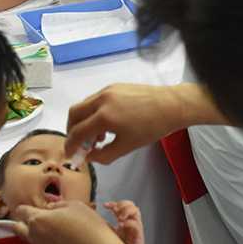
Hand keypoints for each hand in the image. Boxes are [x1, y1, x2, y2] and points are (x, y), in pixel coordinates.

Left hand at [13, 200, 127, 243]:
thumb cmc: (88, 224)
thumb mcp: (74, 205)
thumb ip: (56, 204)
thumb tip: (50, 207)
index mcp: (38, 218)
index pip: (20, 210)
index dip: (27, 207)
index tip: (35, 206)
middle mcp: (34, 235)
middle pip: (17, 227)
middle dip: (23, 221)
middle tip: (39, 218)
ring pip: (28, 239)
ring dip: (34, 233)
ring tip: (52, 229)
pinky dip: (45, 243)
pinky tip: (60, 241)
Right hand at [65, 83, 219, 165]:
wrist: (172, 105)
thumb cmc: (152, 127)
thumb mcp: (127, 146)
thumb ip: (103, 155)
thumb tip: (88, 157)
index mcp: (104, 116)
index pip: (77, 132)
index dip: (71, 145)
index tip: (70, 154)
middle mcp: (101, 100)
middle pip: (74, 114)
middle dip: (72, 130)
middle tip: (79, 144)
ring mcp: (108, 90)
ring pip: (84, 105)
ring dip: (84, 121)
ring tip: (97, 137)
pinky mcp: (115, 86)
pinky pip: (95, 100)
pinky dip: (94, 112)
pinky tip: (106, 124)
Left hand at [105, 200, 148, 243]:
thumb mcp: (112, 232)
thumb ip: (107, 225)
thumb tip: (96, 219)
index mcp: (125, 219)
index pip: (122, 205)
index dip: (113, 203)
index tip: (105, 205)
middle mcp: (131, 220)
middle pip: (131, 204)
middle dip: (122, 204)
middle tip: (115, 210)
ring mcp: (136, 226)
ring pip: (136, 210)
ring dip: (126, 211)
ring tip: (119, 218)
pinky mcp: (138, 233)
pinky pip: (136, 224)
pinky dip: (128, 223)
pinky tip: (121, 225)